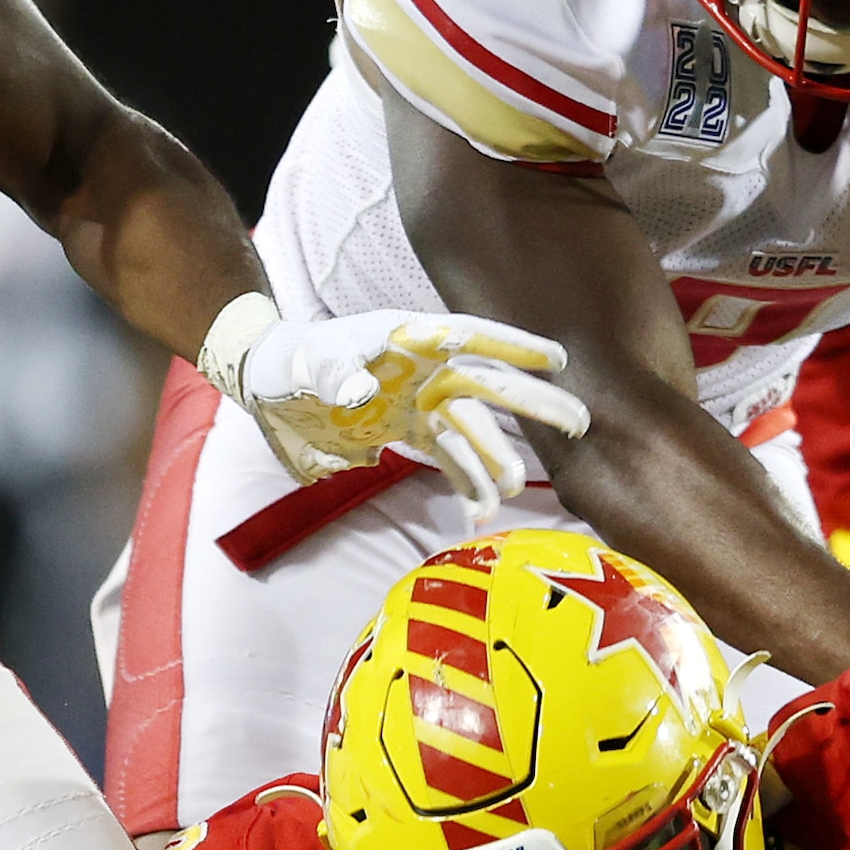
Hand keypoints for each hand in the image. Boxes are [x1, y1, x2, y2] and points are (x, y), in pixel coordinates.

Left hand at [205, 299, 590, 515]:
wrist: (269, 384)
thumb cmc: (291, 359)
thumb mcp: (307, 362)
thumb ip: (336, 372)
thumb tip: (364, 390)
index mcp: (408, 338)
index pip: (470, 337)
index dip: (514, 346)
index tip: (556, 359)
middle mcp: (425, 370)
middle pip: (490, 387)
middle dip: (535, 406)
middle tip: (580, 423)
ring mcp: (421, 403)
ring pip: (474, 432)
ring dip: (496, 461)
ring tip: (513, 491)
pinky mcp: (409, 433)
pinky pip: (449, 459)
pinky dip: (466, 483)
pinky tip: (482, 512)